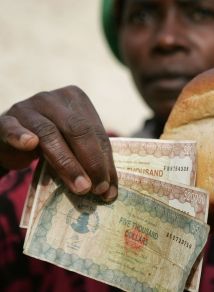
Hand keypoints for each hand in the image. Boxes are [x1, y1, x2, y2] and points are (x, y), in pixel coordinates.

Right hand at [0, 85, 117, 200]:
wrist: (9, 137)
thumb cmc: (49, 141)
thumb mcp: (72, 146)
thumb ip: (90, 162)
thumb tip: (109, 191)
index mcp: (77, 100)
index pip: (97, 132)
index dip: (105, 161)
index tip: (109, 188)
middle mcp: (54, 99)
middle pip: (78, 130)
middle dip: (91, 162)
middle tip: (97, 189)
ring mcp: (29, 107)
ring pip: (50, 133)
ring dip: (68, 163)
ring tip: (80, 187)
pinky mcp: (6, 120)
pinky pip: (13, 128)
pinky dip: (21, 136)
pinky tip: (29, 144)